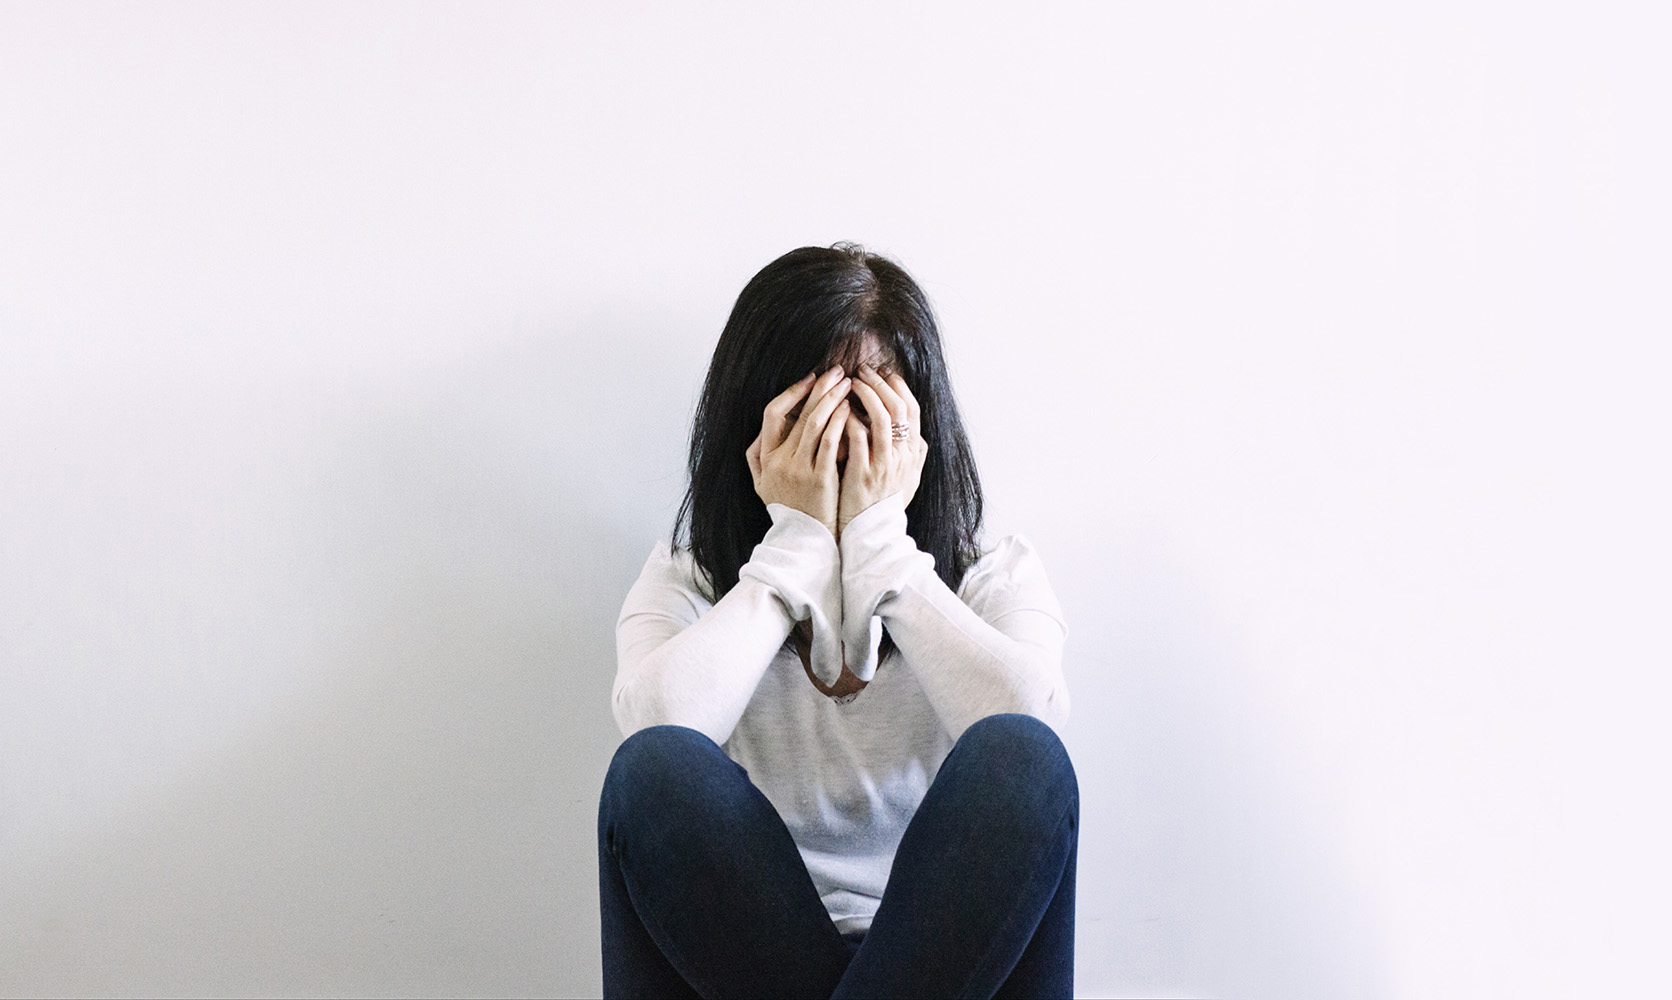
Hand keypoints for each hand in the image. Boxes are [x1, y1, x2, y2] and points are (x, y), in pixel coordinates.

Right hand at [746, 366, 851, 537]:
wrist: (803, 542)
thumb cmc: (787, 509)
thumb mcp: (761, 484)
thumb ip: (757, 457)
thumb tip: (760, 431)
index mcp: (765, 458)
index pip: (772, 414)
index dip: (791, 392)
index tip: (810, 378)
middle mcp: (779, 461)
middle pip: (799, 414)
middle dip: (820, 388)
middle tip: (837, 371)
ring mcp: (799, 470)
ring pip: (815, 424)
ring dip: (832, 399)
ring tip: (848, 384)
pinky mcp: (820, 479)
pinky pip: (830, 442)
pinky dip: (839, 422)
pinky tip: (850, 409)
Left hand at [837, 364, 927, 537]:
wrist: (870, 535)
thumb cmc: (883, 506)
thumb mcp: (908, 481)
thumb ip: (913, 458)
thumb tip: (918, 439)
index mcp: (912, 454)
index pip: (912, 410)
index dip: (899, 387)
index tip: (885, 372)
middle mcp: (902, 457)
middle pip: (899, 408)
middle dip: (880, 384)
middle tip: (863, 370)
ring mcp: (884, 465)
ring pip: (882, 418)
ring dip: (866, 396)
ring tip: (850, 383)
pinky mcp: (863, 474)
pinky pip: (858, 438)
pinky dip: (850, 419)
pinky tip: (838, 409)